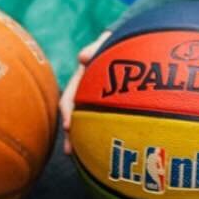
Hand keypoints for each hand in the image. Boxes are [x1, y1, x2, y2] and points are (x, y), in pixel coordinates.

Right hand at [58, 30, 111, 154]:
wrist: (131, 41)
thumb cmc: (117, 42)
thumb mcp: (107, 42)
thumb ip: (96, 47)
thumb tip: (82, 56)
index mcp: (82, 77)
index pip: (69, 97)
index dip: (68, 112)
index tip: (69, 126)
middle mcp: (86, 89)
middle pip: (75, 114)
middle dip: (72, 132)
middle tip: (71, 150)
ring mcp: (96, 97)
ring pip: (87, 119)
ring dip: (83, 136)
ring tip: (81, 156)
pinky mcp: (109, 102)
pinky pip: (103, 119)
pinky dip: (100, 132)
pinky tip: (104, 147)